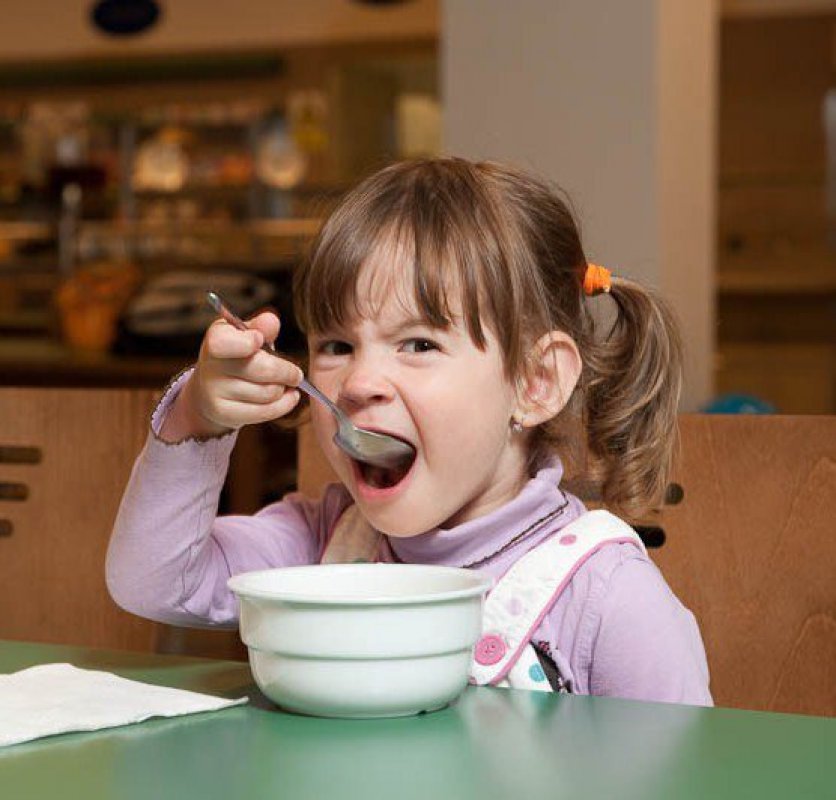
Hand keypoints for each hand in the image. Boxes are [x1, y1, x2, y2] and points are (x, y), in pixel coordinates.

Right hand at [159, 311, 303, 441]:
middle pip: (261, 369)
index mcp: (216, 339)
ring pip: (269, 392)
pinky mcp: (223, 413)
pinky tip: (288, 396)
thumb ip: (261, 327)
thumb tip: (271, 321)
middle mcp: (210, 366)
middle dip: (287, 372)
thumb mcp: (247, 335)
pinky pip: (265, 411)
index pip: (225, 342)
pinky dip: (284, 404)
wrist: (211, 387)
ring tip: (284, 384)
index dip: (248, 342)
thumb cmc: (238, 354)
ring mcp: (213, 392)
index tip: (261, 341)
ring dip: (284, 388)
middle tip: (296, 374)